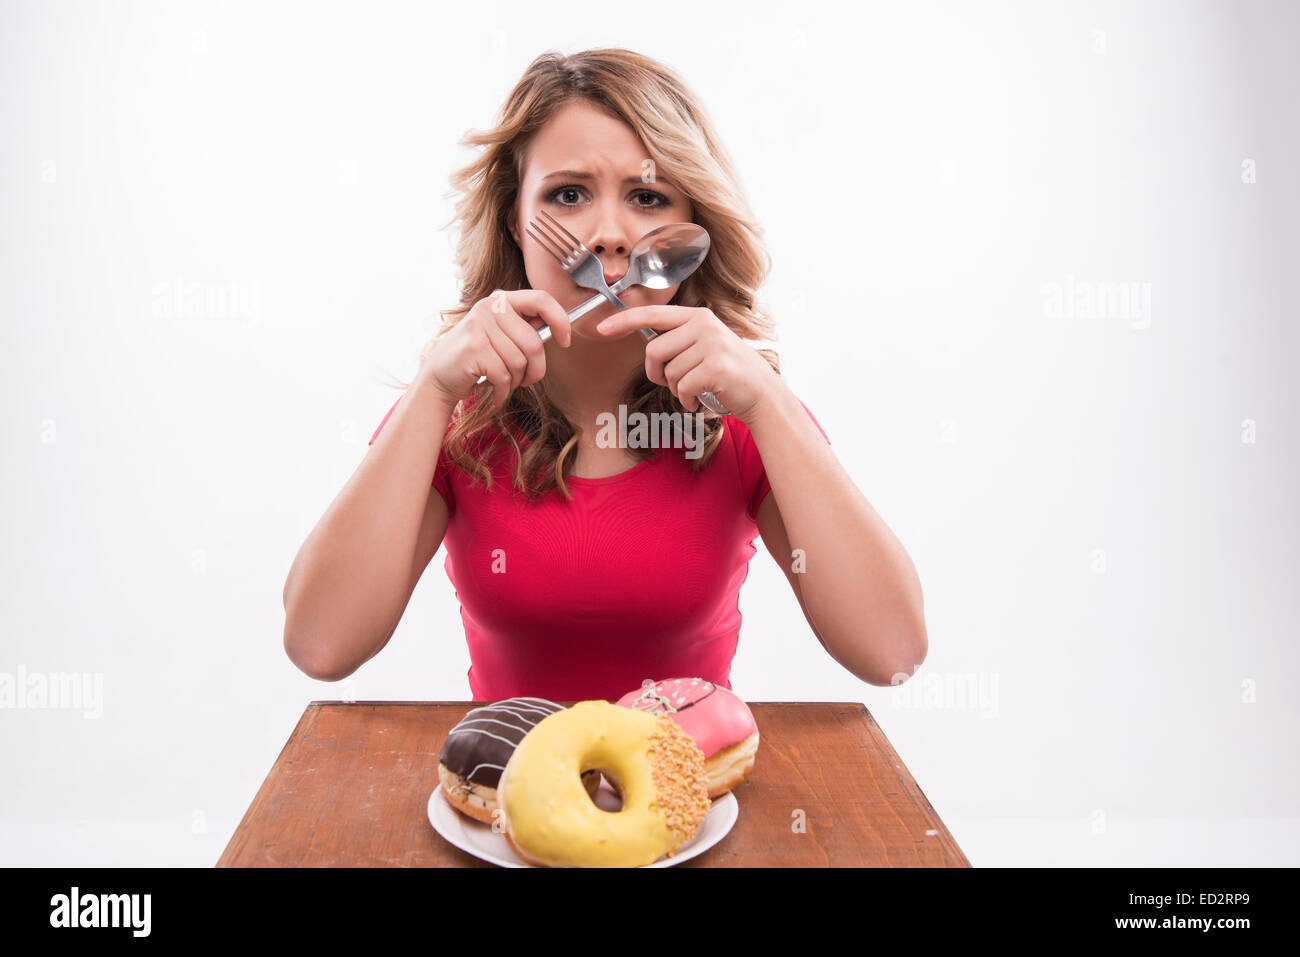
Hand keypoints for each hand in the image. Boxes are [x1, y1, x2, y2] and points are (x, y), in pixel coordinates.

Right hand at [416, 290, 571, 408]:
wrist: (439, 376)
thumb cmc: (476, 358)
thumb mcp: (500, 335)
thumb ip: (524, 329)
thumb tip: (558, 330)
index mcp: (501, 300)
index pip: (541, 299)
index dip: (560, 320)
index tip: (565, 340)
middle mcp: (489, 308)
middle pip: (534, 344)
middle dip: (536, 370)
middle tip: (527, 379)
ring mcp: (479, 326)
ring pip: (520, 363)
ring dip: (516, 381)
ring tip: (502, 382)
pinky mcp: (474, 349)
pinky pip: (504, 375)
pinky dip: (503, 391)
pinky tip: (494, 391)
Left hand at [595, 305, 778, 423]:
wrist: (761, 393)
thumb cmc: (727, 373)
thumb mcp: (704, 345)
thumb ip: (678, 340)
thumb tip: (646, 343)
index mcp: (697, 316)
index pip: (653, 314)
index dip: (624, 320)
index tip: (601, 328)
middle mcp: (704, 325)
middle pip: (654, 350)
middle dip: (656, 373)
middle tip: (672, 383)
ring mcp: (712, 345)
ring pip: (669, 372)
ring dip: (677, 389)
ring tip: (695, 389)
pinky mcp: (716, 367)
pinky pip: (683, 387)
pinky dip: (687, 400)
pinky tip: (700, 400)